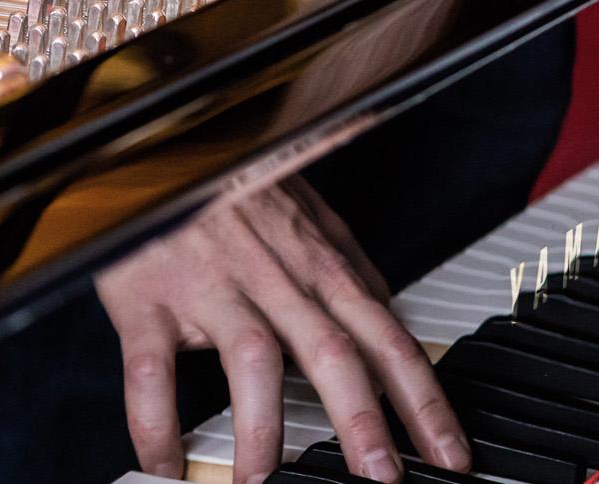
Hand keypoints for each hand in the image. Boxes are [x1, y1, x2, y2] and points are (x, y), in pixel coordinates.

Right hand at [95, 179, 469, 483]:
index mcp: (323, 266)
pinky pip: (153, 371)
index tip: (449, 453)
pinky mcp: (149, 299)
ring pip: (252, 360)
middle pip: (334, 352)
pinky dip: (157, 424)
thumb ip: (352, 270)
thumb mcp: (313, 218)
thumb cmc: (241, 188)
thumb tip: (393, 315)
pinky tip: (167, 465)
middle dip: (364, 422)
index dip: (423, 399)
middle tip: (382, 478)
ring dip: (261, 429)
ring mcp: (213, 286)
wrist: (164, 148)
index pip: (388, 339)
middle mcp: (278, 278)